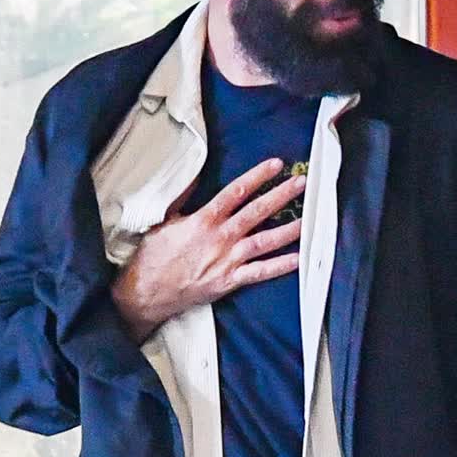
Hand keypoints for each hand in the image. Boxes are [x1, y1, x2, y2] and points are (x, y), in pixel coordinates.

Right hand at [111, 158, 304, 339]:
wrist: (147, 291)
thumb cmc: (154, 256)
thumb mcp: (165, 220)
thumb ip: (185, 199)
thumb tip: (195, 177)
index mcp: (204, 219)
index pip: (236, 192)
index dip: (258, 176)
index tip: (276, 165)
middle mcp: (220, 238)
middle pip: (256, 212)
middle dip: (280, 196)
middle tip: (301, 184)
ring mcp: (227, 260)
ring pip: (264, 241)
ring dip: (288, 229)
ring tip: (309, 218)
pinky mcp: (230, 281)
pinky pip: (260, 272)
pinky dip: (280, 266)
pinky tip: (299, 258)